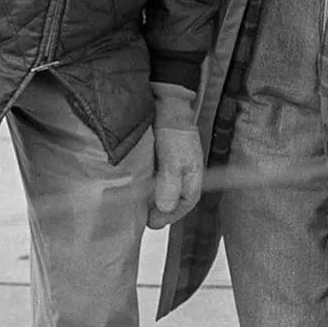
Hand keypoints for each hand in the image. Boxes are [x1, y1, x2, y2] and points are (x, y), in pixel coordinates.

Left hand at [147, 82, 202, 228]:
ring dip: (151, 198)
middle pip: (174, 200)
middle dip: (160, 210)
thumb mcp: (173, 160)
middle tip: (142, 217)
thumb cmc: (173, 131)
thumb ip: (170, 184)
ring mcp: (171, 166)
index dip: (170, 216)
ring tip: (135, 205)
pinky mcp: (159, 159)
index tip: (152, 222)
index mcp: (193, 177)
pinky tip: (134, 186)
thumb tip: (165, 208)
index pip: (185, 204)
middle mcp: (184, 174)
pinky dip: (145, 185)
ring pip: (163, 190)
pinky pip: (153, 178)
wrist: (165, 103)